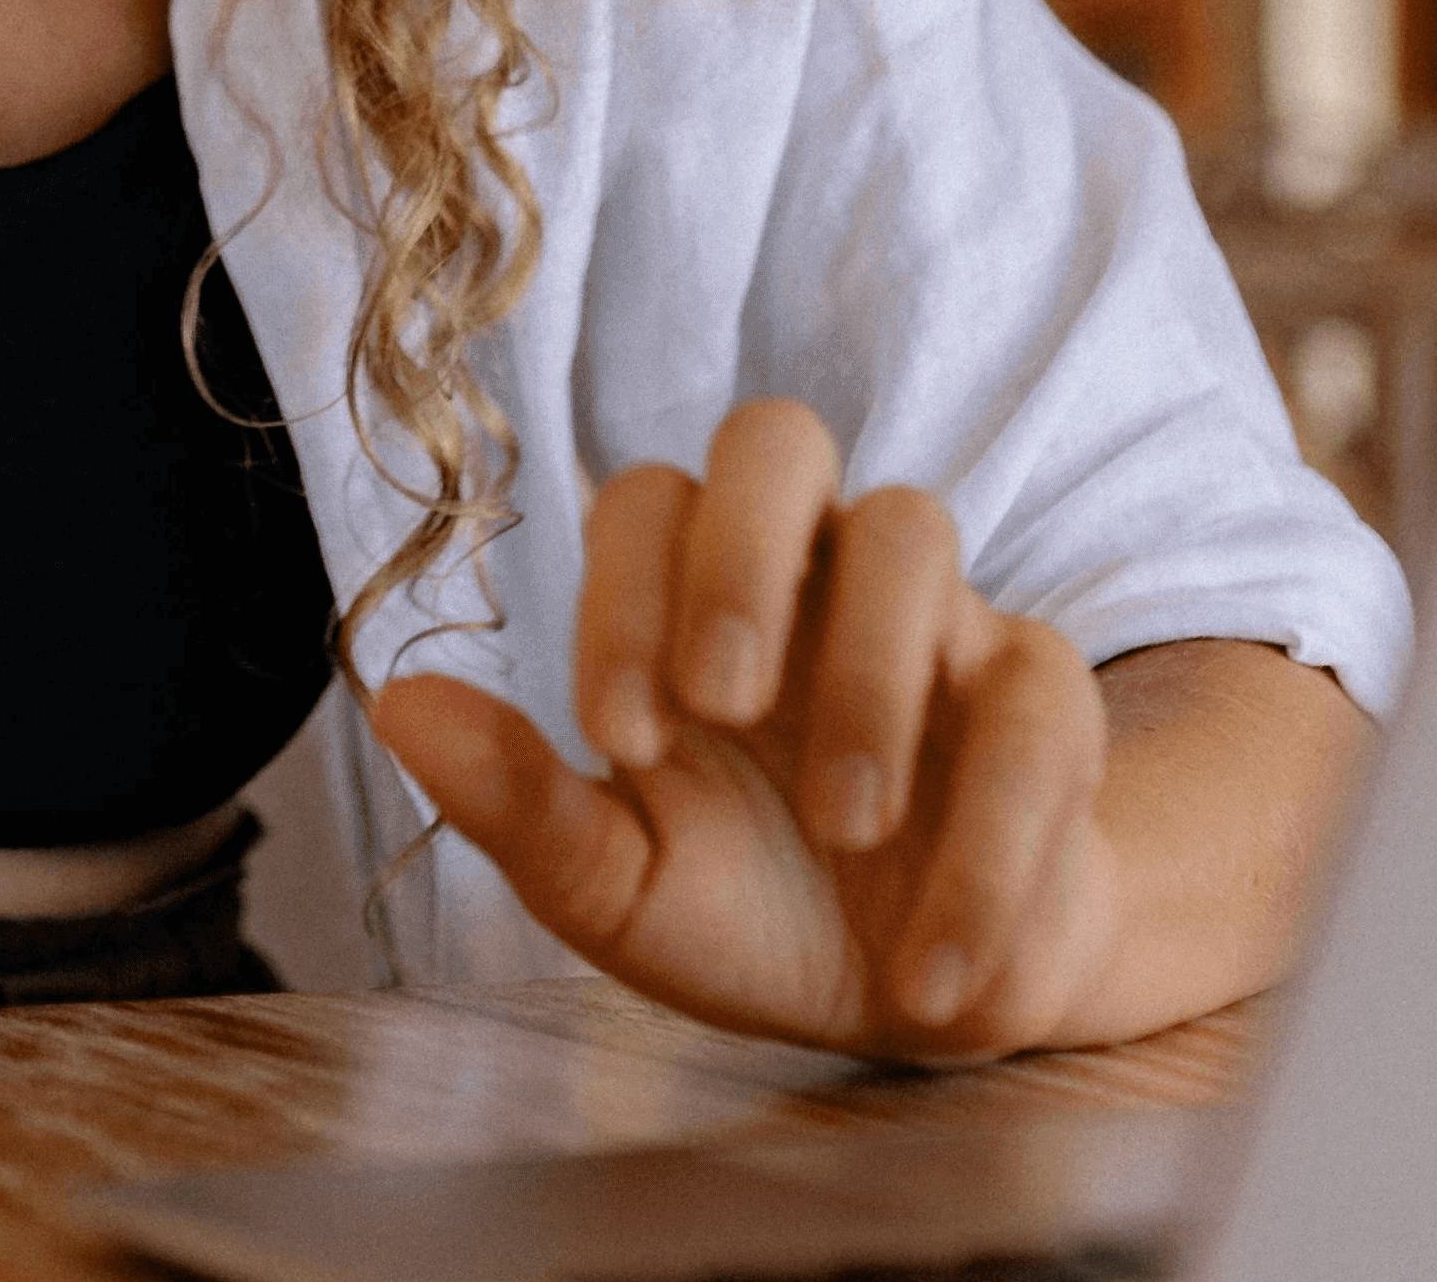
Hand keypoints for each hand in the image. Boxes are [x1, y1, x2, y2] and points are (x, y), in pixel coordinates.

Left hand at [372, 400, 1122, 1059]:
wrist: (919, 1004)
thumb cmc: (751, 911)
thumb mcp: (622, 885)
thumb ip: (518, 798)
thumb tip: (393, 700)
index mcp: (695, 593)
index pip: (647, 499)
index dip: (625, 594)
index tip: (618, 740)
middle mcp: (812, 568)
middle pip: (779, 433)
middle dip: (742, 548)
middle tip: (723, 701)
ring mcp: (935, 614)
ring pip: (913, 526)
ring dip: (872, 678)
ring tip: (847, 830)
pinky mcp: (1043, 697)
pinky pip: (1037, 698)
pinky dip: (990, 838)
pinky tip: (929, 969)